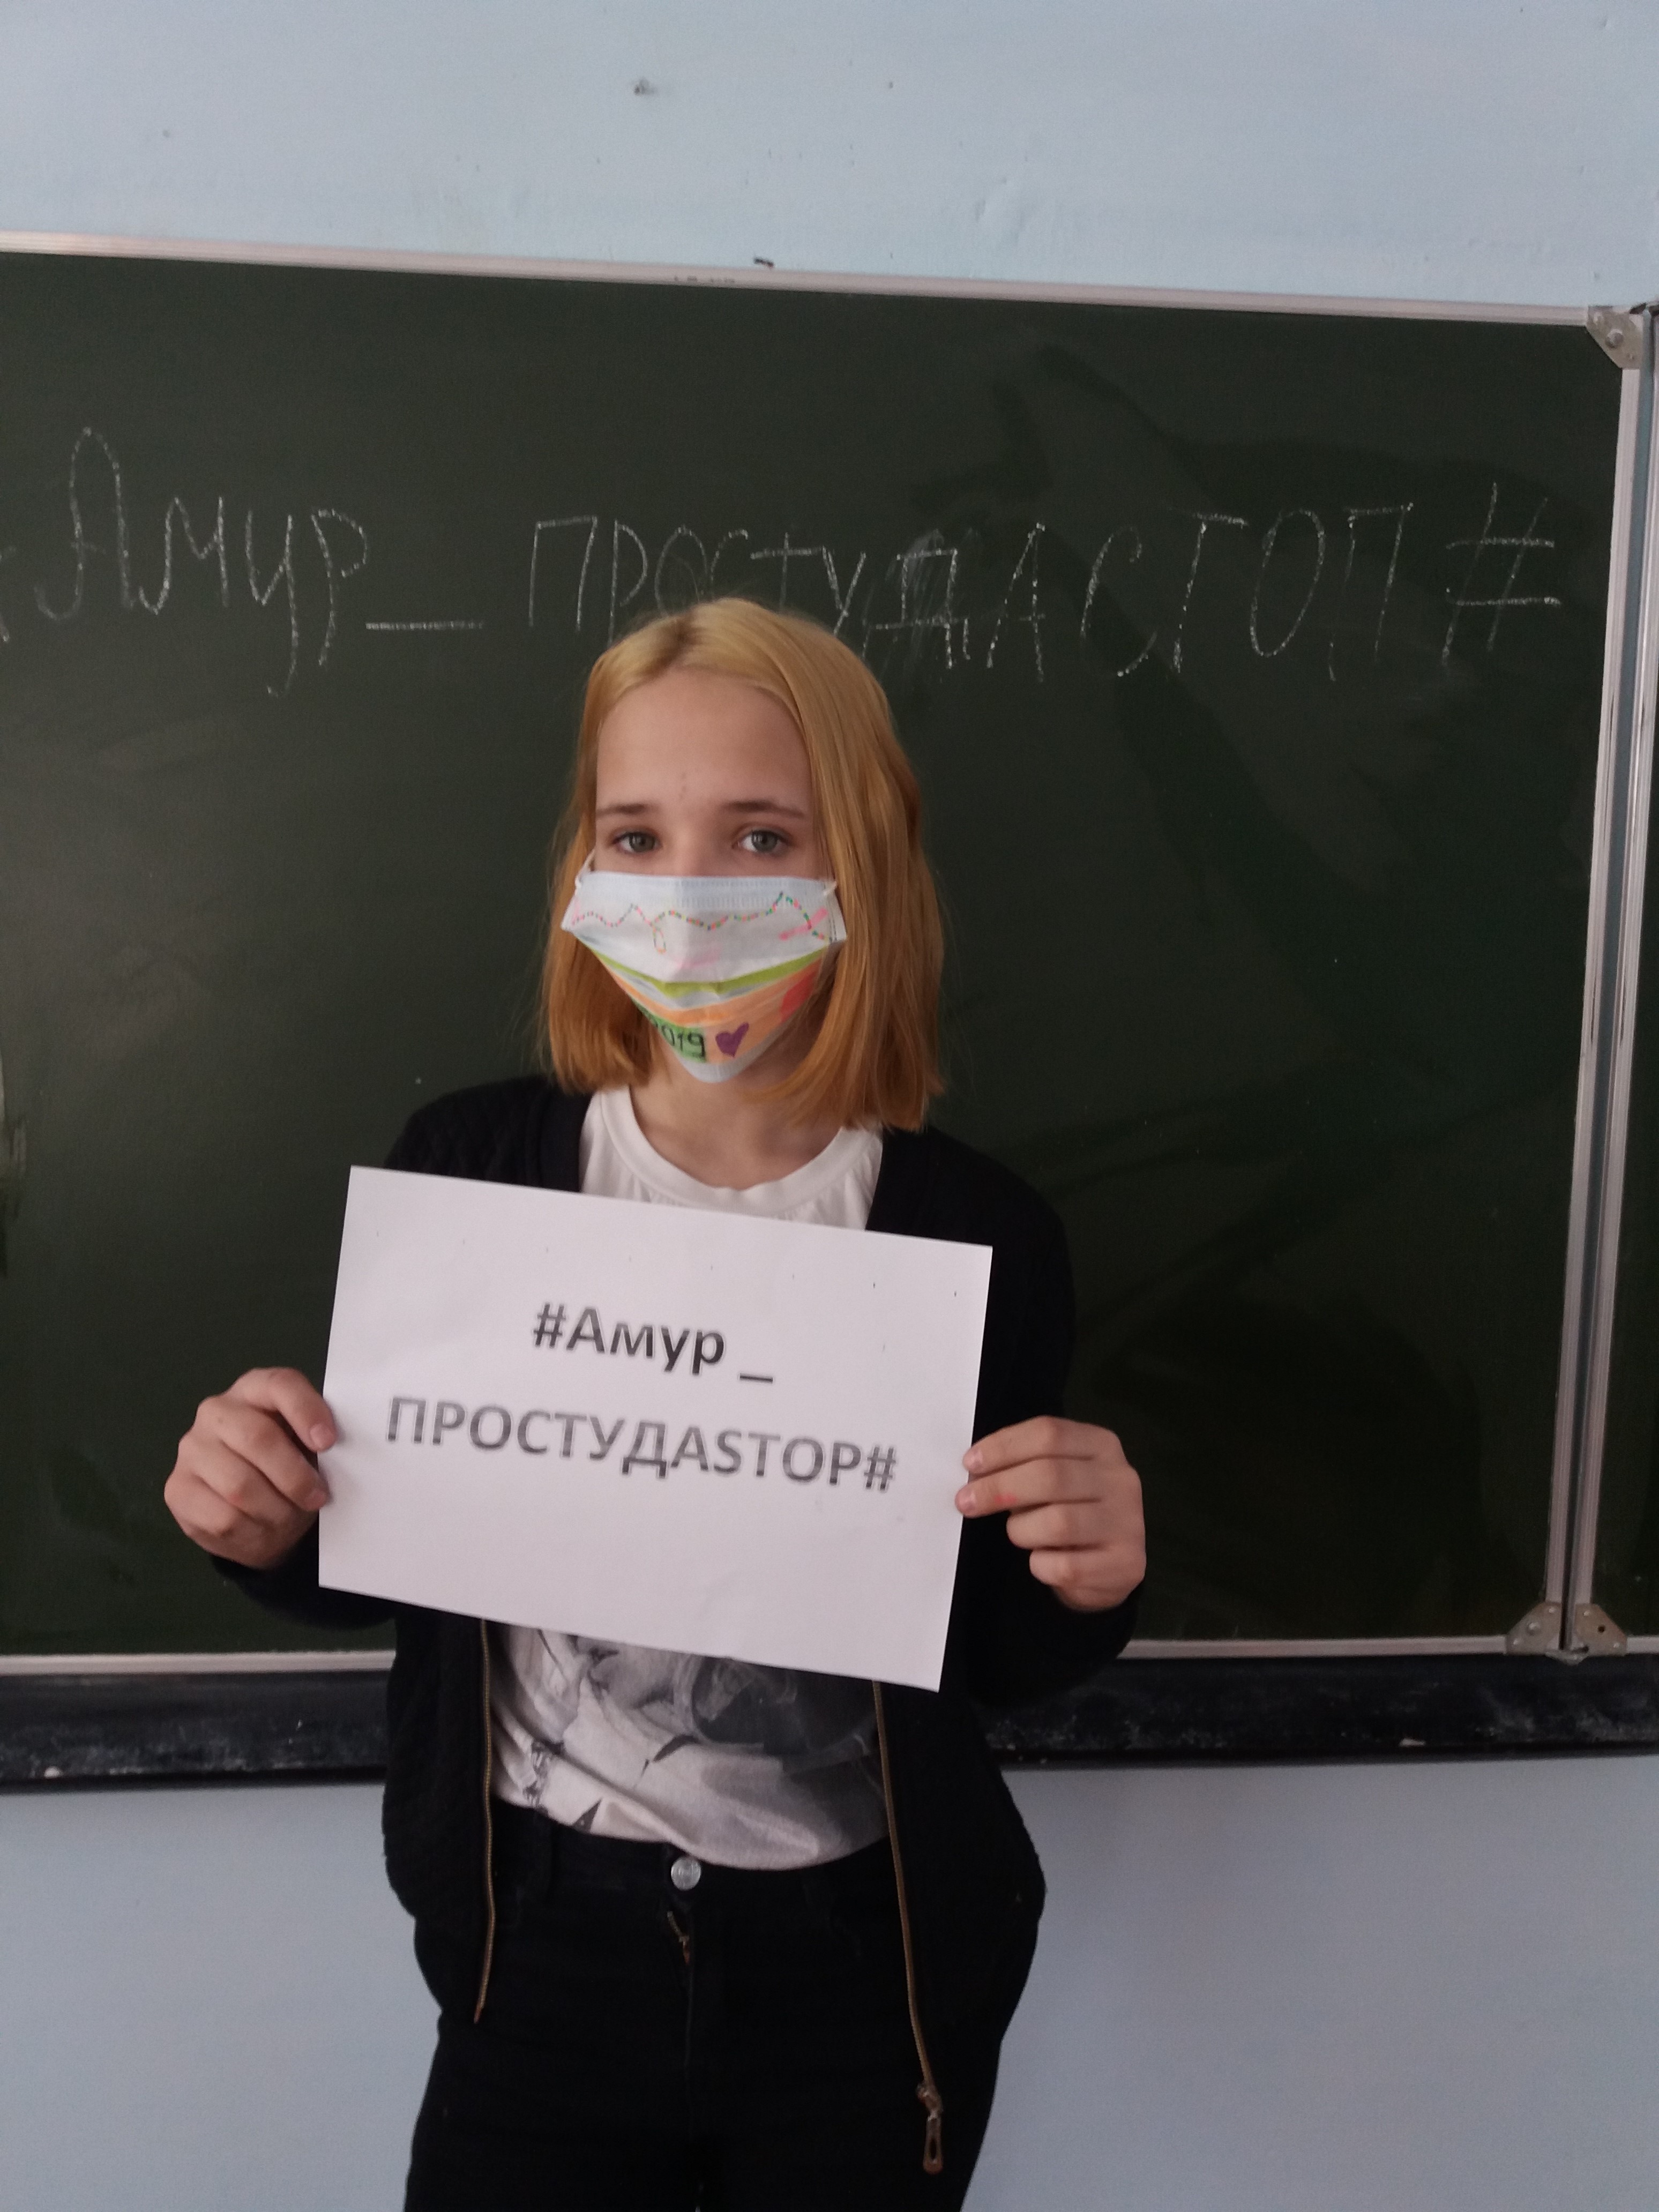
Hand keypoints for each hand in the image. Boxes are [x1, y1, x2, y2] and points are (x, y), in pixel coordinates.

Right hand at [164, 1367, 335, 1570]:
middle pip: (257, 1437)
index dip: (306, 1411)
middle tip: (318, 1497)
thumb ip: (318, 1440)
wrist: (252, 1510)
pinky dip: (253, 1531)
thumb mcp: (307, 1448)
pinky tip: (263, 1529)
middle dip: (294, 1476)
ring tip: (291, 1517)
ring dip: (276, 1509)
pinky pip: (222, 1517)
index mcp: (255, 1389)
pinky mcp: (177, 1489)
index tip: (328, 1442)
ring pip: (239, 1484)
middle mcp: (217, 1411)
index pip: (280, 1385)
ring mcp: (192, 1449)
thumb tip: (340, 1450)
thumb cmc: (288, 1466)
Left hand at [956, 1417, 1144, 1611]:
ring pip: (1058, 1522)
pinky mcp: (1125, 1565)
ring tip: (1016, 1532)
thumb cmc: (1070, 1510)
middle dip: (999, 1487)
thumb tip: (976, 1471)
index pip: (1049, 1433)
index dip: (1004, 1446)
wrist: (1109, 1566)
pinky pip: (1065, 1567)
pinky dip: (1040, 1565)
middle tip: (966, 1501)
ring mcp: (1127, 1523)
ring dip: (1021, 1529)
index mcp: (1102, 1445)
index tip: (970, 1464)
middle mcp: (1121, 1480)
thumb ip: (1023, 1466)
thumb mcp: (1054, 1476)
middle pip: (1051, 1474)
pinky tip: (1040, 1561)